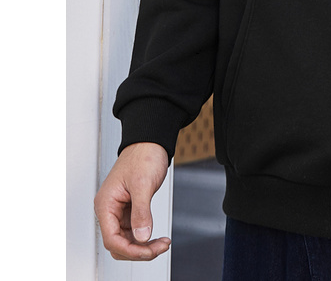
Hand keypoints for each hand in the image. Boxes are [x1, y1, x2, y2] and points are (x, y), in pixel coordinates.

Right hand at [94, 142, 170, 260]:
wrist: (150, 141)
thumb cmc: (143, 155)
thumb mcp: (143, 184)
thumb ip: (141, 212)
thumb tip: (141, 237)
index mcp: (106, 204)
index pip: (111, 239)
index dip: (130, 250)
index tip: (148, 251)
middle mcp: (110, 209)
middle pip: (118, 244)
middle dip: (138, 250)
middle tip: (159, 247)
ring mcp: (119, 210)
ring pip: (127, 240)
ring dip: (143, 245)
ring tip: (162, 243)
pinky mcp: (129, 209)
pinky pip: (134, 231)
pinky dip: (145, 236)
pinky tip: (157, 237)